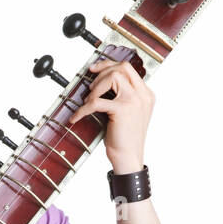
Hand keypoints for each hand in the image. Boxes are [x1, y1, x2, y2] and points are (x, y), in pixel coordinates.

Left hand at [67, 57, 154, 172]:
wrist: (128, 158)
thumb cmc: (124, 139)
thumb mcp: (128, 113)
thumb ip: (122, 96)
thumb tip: (101, 82)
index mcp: (145, 94)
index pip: (128, 68)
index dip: (109, 65)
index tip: (94, 69)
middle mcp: (143, 95)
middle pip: (122, 68)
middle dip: (102, 71)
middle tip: (90, 85)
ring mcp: (134, 101)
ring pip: (113, 77)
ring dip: (96, 87)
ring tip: (89, 101)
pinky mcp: (123, 109)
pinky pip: (96, 101)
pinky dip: (83, 109)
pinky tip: (77, 117)